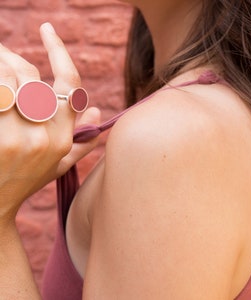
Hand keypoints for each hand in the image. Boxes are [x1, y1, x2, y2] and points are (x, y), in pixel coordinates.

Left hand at [0, 23, 100, 220]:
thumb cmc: (24, 182)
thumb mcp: (58, 166)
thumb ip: (82, 141)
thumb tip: (97, 114)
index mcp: (64, 139)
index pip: (69, 85)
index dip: (59, 53)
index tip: (48, 30)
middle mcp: (46, 137)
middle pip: (32, 78)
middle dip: (13, 60)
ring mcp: (18, 138)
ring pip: (10, 82)